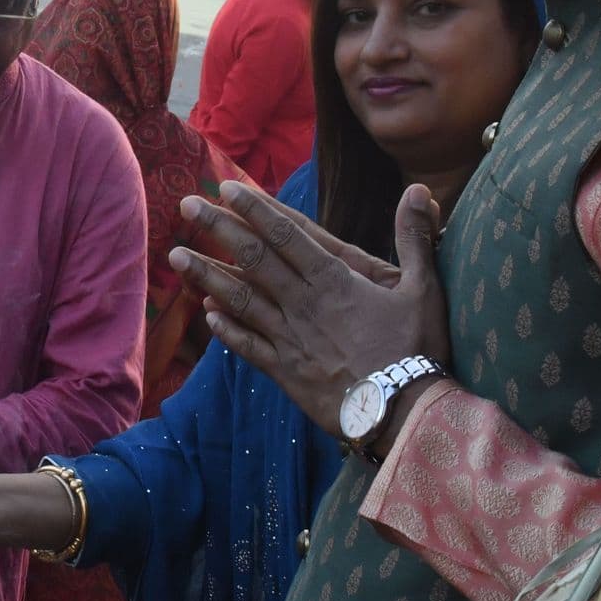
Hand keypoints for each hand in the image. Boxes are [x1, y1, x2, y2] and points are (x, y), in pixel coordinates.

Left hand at [169, 180, 447, 437]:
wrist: (401, 413)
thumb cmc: (417, 350)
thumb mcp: (423, 288)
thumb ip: (416, 237)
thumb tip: (420, 189)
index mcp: (334, 279)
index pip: (286, 235)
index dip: (255, 209)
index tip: (226, 188)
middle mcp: (303, 304)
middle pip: (253, 258)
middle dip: (218, 228)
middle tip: (186, 204)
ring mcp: (290, 338)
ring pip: (240, 299)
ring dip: (206, 274)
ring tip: (177, 254)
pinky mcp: (285, 372)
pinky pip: (248, 346)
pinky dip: (226, 329)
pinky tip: (207, 314)